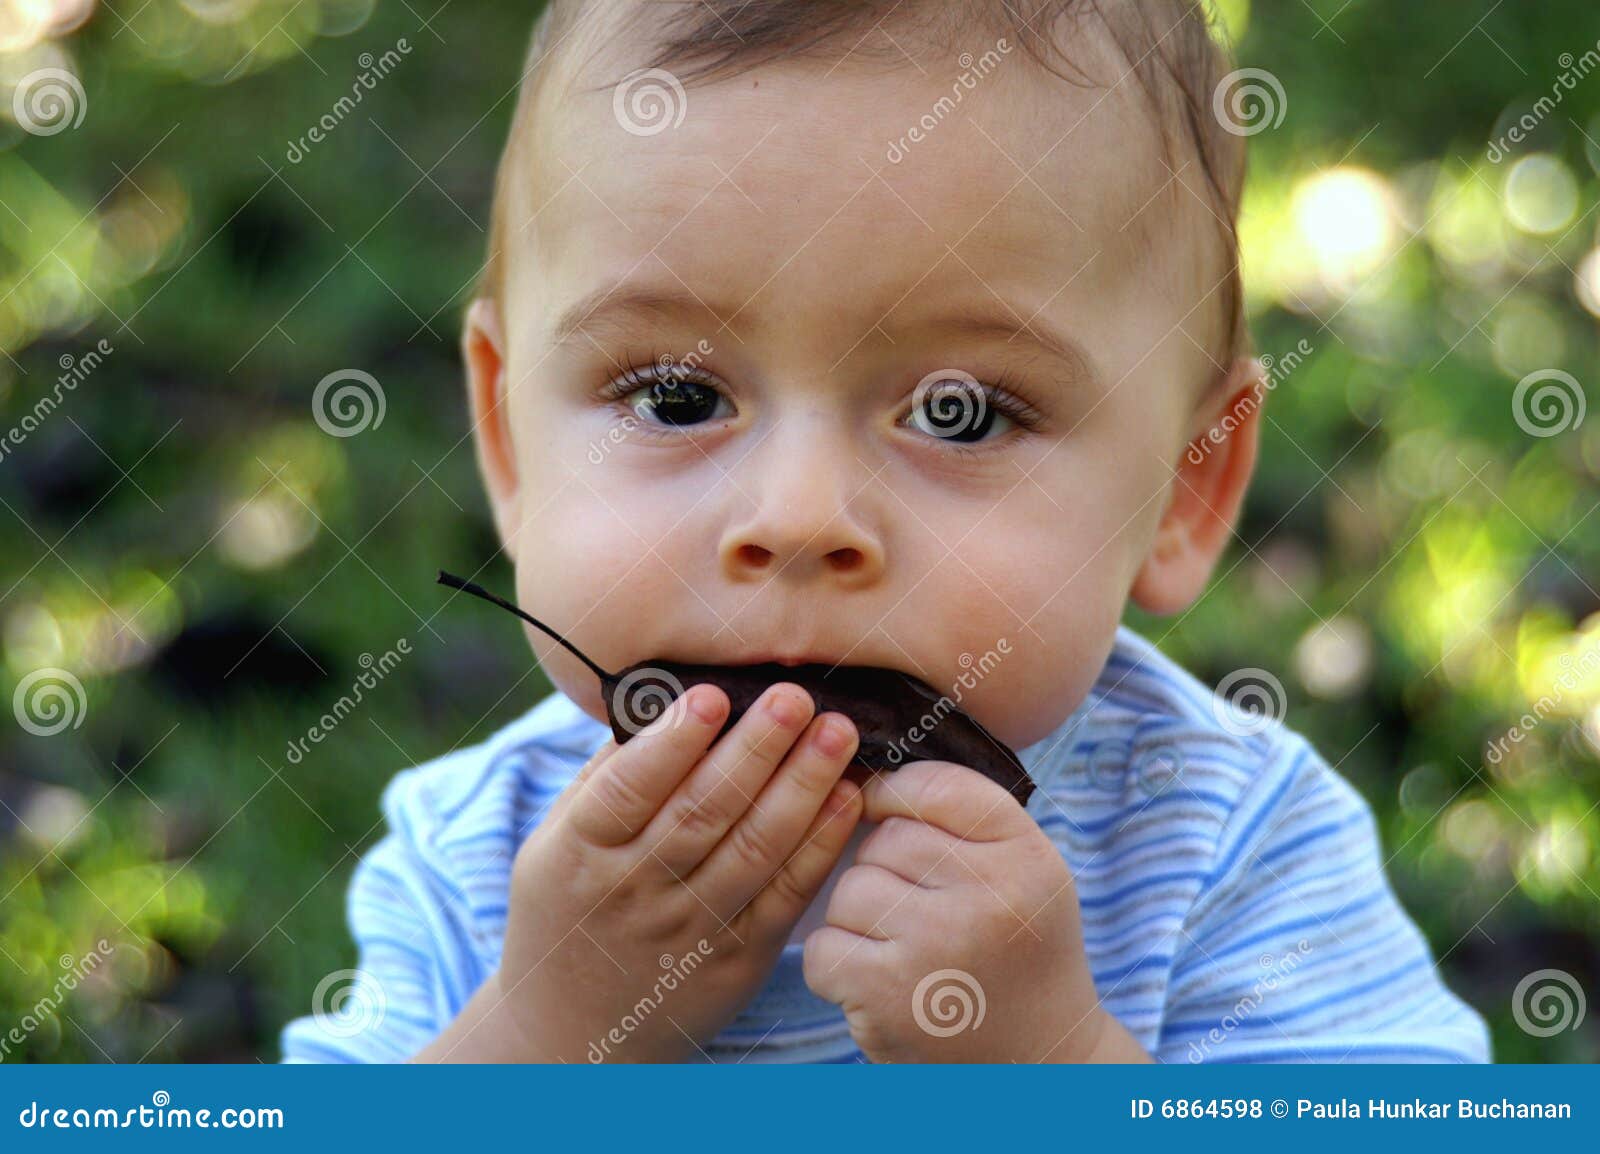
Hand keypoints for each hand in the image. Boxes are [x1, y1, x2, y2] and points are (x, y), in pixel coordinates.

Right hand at [489, 682, 862, 1061]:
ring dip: (802, 786)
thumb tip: (665, 696)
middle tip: (795, 696)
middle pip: (702, 813)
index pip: (627, 790)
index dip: (672, 743)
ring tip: (836, 732)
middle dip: (755, 750)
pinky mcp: (738, 960)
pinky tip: (847, 795)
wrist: (578, 1030)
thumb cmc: (571, 907)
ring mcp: (689, 930)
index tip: (714, 695)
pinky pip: (786, 894)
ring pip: (753, 850)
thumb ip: (606, 775)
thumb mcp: (555, 842)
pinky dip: (820, 843)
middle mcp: (633, 892)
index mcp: (578, 852)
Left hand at [802, 760, 1134, 1062]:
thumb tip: (859, 776)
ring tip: (902, 948)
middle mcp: (989, 899)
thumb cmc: (1015, 950)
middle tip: (918, 910)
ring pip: (848, 891)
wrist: (1037, 1064)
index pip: (936, 787)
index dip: (896, 793)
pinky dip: (838, 965)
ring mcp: (936, 949)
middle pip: (885, 840)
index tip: (888, 811)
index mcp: (1027, 857)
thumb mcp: (1024, 870)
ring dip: (859, 918)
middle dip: (884, 868)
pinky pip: (824, 948)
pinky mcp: (888, 998)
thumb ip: (960, 817)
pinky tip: (878, 982)